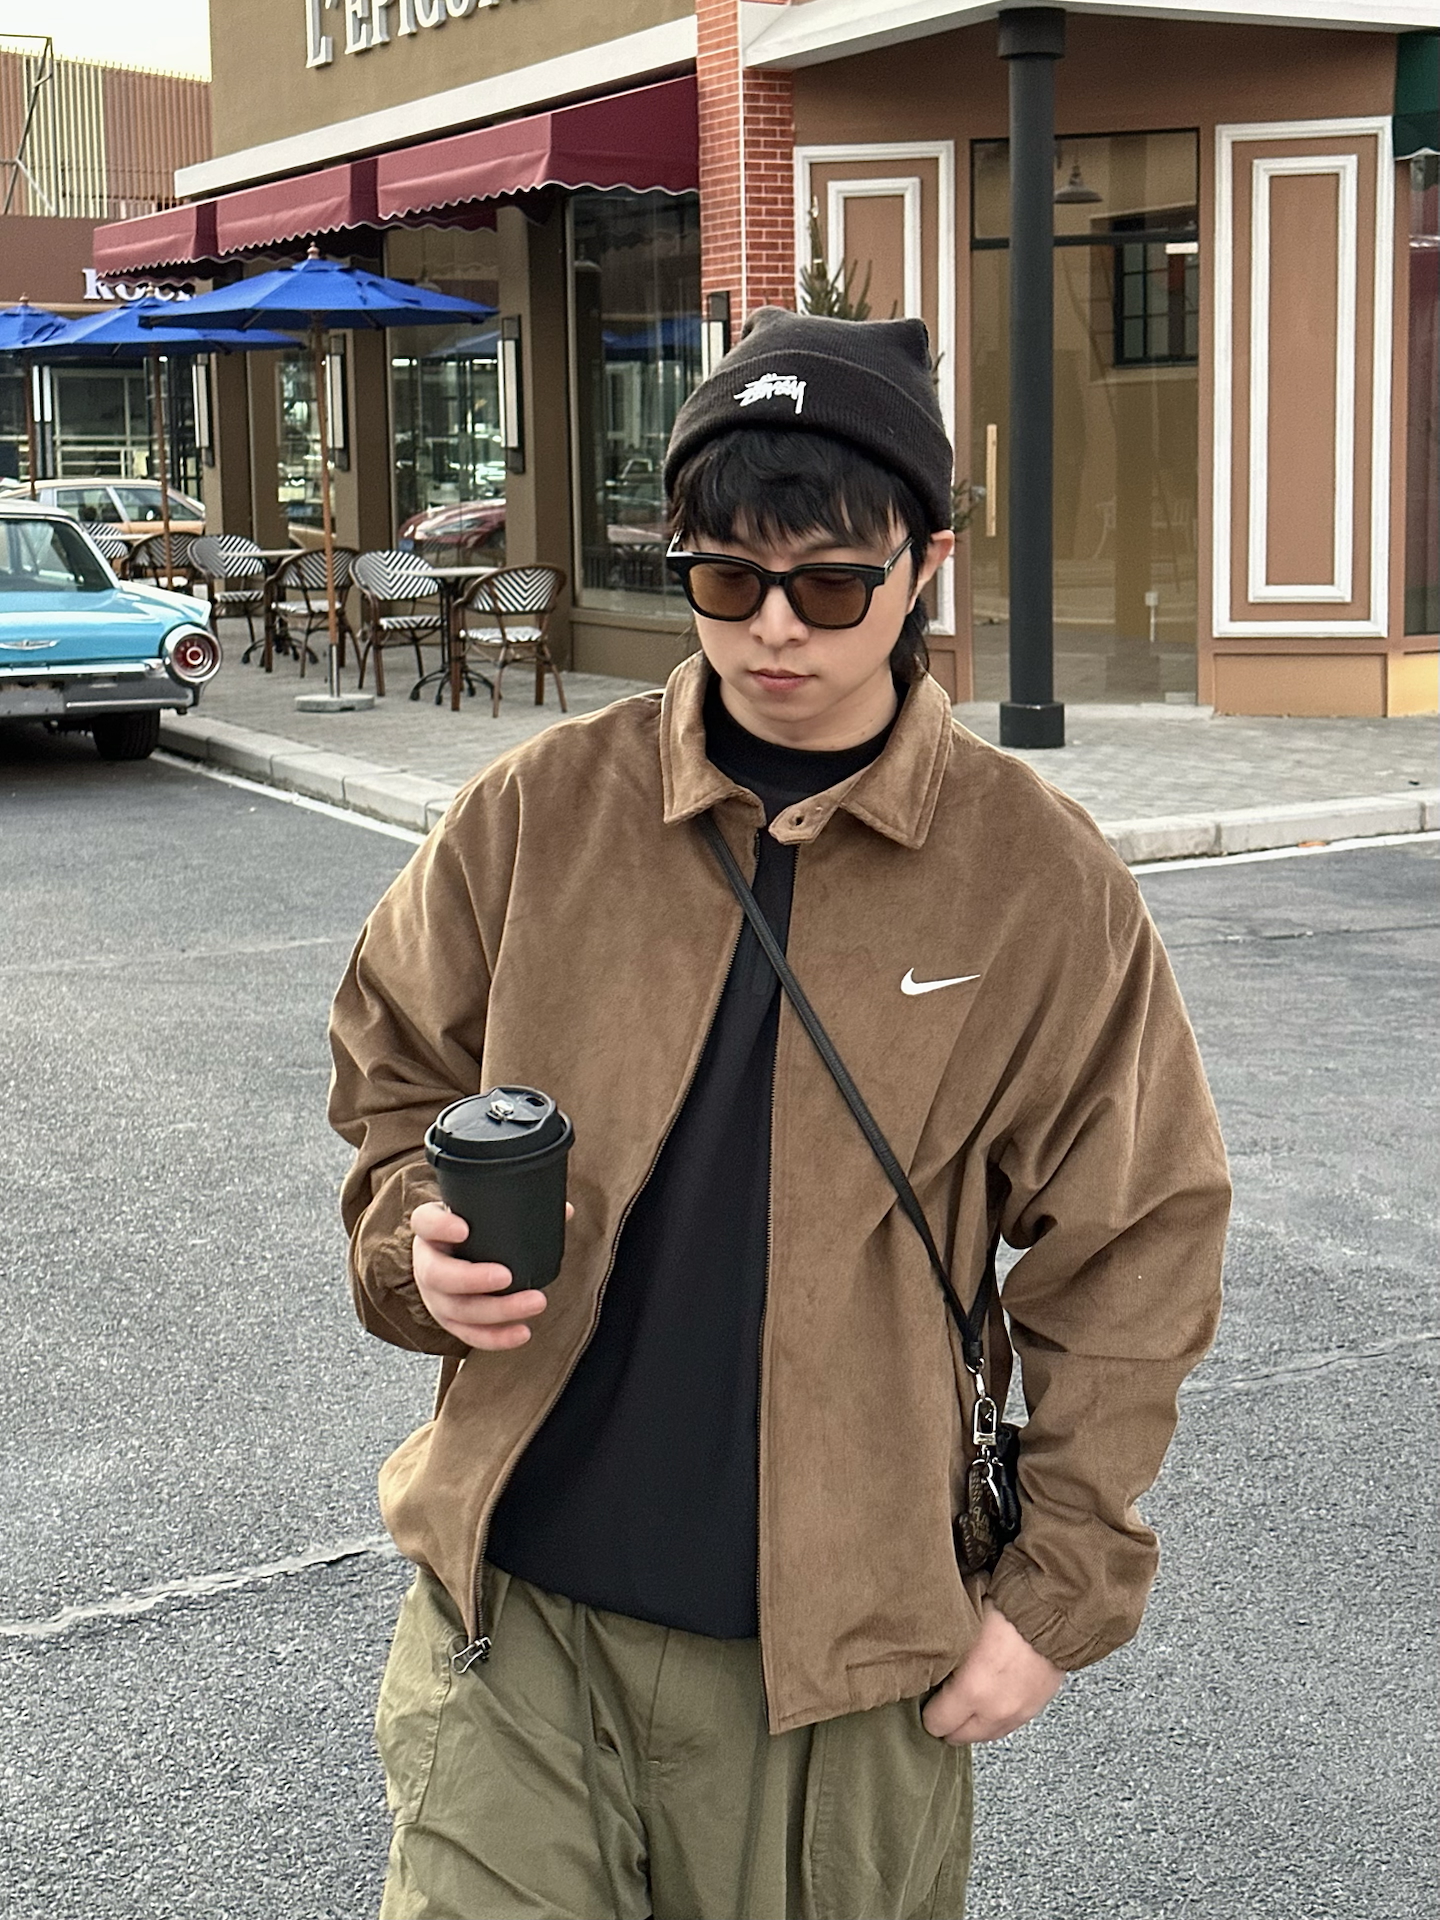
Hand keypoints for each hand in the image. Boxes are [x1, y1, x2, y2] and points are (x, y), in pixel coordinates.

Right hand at [410, 1200, 572, 1350]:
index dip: (440, 1227)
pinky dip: (496, 1338)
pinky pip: (469, 1335)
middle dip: (473, 1279)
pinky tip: (523, 1332)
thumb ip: (519, 1208)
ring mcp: (435, 1297)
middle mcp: (426, 1264)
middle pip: (438, 1275)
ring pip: (457, 1310)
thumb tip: (565, 1211)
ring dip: (497, 1311)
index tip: (464, 1229)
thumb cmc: (472, 1230)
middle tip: (508, 1276)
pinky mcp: (449, 1321)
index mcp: (431, 1231)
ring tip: (535, 1302)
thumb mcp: (482, 1214)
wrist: (453, 1255)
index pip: (425, 1222)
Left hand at [921, 1602, 1064, 1743]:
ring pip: (984, 1735)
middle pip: (959, 1737)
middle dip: (948, 1722)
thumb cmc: (1004, 1612)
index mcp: (971, 1690)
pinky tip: (990, 1698)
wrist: (1048, 1613)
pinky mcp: (1033, 1710)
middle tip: (943, 1702)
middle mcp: (994, 1711)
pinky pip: (1006, 1726)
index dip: (927, 1710)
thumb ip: (942, 1656)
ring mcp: (1016, 1714)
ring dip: (973, 1723)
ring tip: (966, 1701)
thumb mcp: (961, 1630)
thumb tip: (924, 1665)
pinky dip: (995, 1717)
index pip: (936, 1723)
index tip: (927, 1698)